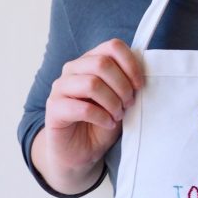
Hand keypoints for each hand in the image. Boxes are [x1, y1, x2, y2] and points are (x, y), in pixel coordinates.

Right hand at [36, 39, 142, 192]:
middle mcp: (73, 69)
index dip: (130, 64)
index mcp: (90, 60)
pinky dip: (101, 117)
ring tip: (118, 115)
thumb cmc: (102, 121)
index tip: (139, 85)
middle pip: (102, 63)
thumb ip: (128, 82)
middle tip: (129, 104)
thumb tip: (143, 73)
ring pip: (92, 84)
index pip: (112, 46)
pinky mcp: (54, 109)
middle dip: (122, 86)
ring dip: (112, 102)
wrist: (81, 151)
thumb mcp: (121, 98)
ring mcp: (60, 88)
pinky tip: (107, 124)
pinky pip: (82, 108)